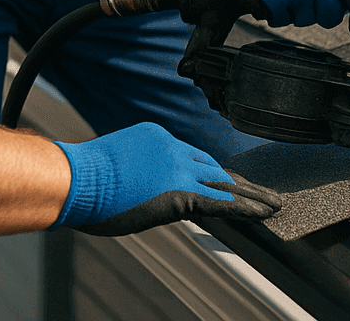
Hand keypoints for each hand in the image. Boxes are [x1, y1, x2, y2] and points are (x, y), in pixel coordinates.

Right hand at [52, 123, 281, 236]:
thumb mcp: (115, 166)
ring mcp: (178, 168)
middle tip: (260, 190)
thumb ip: (137, 172)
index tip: (224, 180)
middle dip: (238, 180)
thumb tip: (141, 189)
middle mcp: (172, 147)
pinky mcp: (182, 192)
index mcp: (155, 136)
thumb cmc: (80, 179)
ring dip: (253, 195)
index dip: (211, 172)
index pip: (191, 156)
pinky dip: (247, 208)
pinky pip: (223, 201)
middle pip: (213, 166)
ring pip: (225, 182)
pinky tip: (264, 214)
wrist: (75, 179)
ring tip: (274, 204)